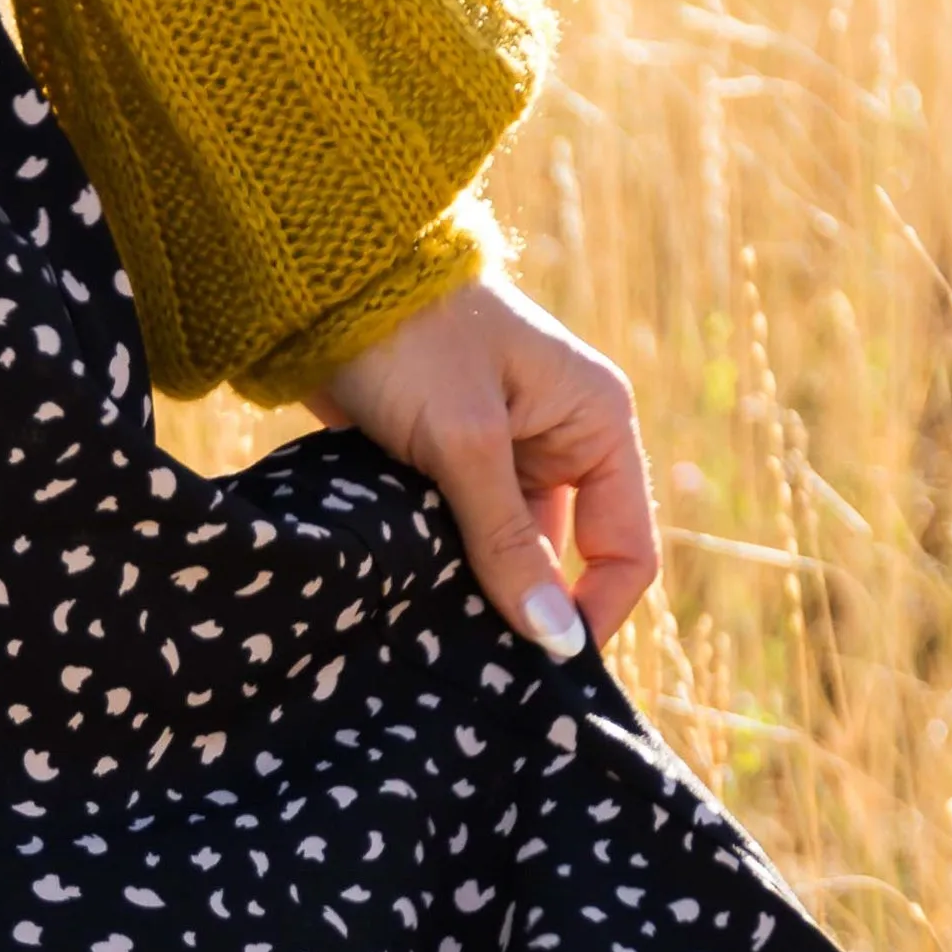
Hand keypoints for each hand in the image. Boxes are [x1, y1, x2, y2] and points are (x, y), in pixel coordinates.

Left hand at [317, 271, 658, 659]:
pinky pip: (464, 537)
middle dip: (526, 608)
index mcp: (599, 424)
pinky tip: (411, 601)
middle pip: (566, 559)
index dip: (591, 612)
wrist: (325, 284)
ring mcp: (507, 457)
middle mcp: (564, 443)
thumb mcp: (464, 443)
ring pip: (509, 554)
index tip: (537, 667)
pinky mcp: (451, 467)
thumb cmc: (412, 340)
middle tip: (474, 659)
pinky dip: (443, 568)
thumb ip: (507, 543)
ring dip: (476, 590)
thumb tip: (558, 642)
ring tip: (436, 631)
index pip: (626, 547)